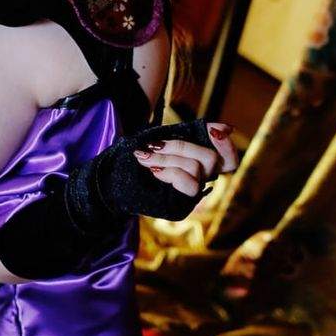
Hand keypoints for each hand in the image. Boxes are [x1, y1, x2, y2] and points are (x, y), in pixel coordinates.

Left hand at [71, 115, 237, 225]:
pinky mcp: (179, 207)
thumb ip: (190, 133)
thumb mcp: (163, 137)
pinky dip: (169, 171)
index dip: (226, 144)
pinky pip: (189, 183)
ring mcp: (189, 197)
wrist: (106, 177)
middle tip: (155, 145)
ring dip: (167, 157)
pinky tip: (151, 169)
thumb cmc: (133, 155)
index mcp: (197, 164)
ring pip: (198, 168)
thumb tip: (227, 127)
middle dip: (183, 146)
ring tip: (144, 158)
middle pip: (212, 159)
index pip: (229, 160)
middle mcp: (198, 182)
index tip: (213, 131)